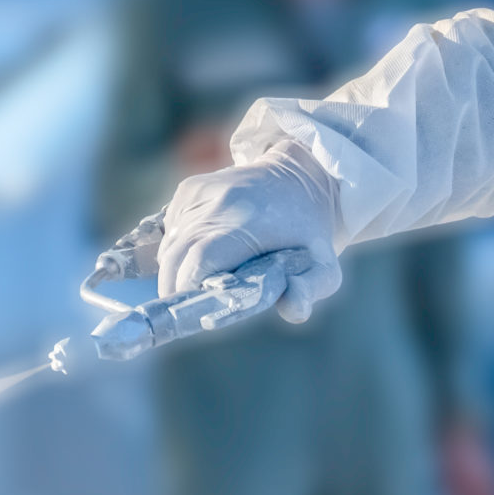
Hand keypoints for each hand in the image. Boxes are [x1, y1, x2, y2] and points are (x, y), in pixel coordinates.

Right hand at [157, 145, 341, 322]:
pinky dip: (177, 248)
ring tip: (200, 281)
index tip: (194, 311)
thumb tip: (293, 309)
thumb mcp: (323, 267)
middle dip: (174, 286)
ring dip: (176, 268)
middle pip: (175, 255)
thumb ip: (309, 290)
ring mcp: (201, 192)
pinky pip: (171, 229)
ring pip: (170, 243)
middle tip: (188, 308)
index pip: (199, 261)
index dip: (188, 289)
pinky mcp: (190, 188)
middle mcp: (220, 202)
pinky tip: (201, 254)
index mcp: (249, 222)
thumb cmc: (309, 237)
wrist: (302, 183)